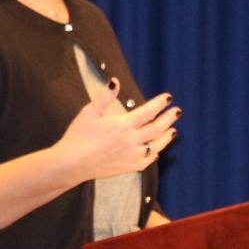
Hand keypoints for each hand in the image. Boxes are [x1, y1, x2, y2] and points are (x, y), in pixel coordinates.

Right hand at [56, 78, 178, 181]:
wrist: (71, 163)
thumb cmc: (77, 136)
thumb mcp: (88, 113)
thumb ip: (104, 97)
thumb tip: (115, 81)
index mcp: (122, 124)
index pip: (148, 111)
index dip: (159, 103)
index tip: (167, 98)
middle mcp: (131, 140)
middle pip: (157, 127)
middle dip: (169, 118)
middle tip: (177, 112)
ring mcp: (131, 155)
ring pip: (156, 145)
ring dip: (166, 137)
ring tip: (173, 131)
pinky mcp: (128, 167)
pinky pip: (147, 161)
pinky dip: (154, 155)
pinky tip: (156, 151)